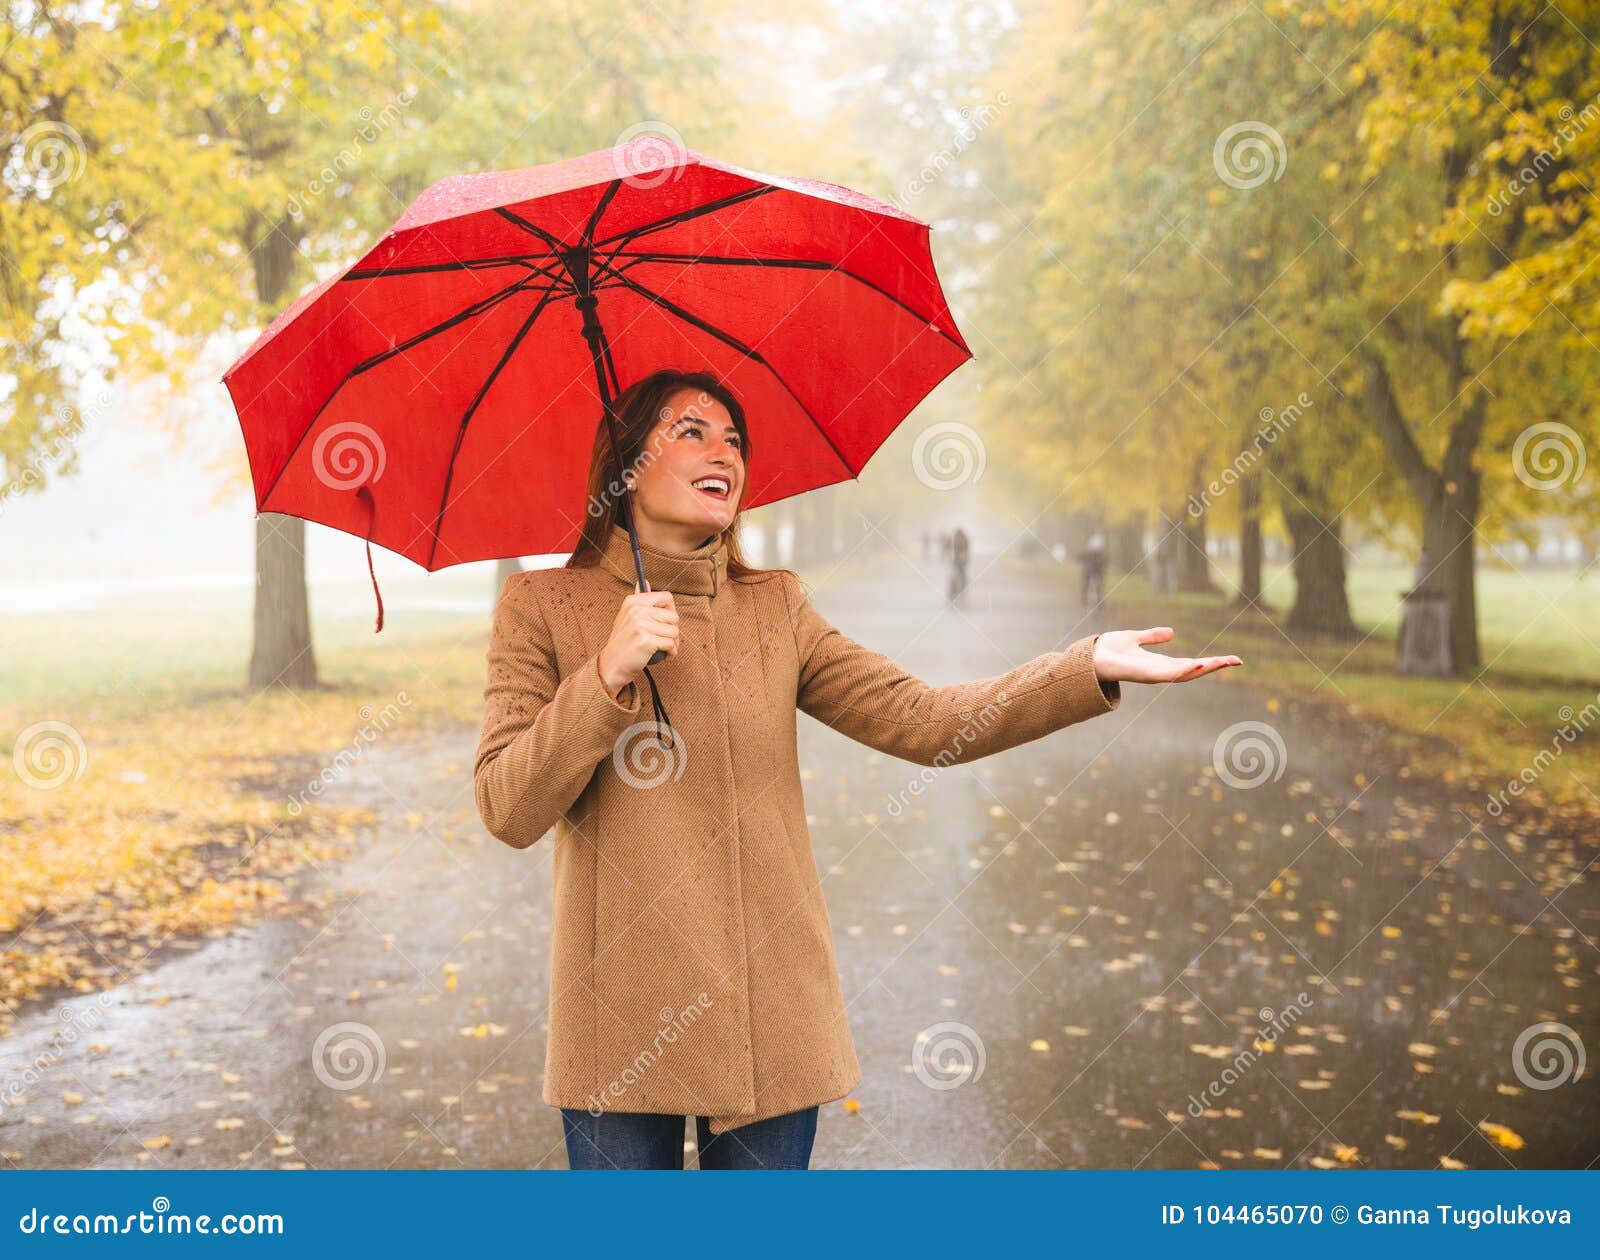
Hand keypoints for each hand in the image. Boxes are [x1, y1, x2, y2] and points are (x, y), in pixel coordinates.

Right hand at [597, 588, 678, 696]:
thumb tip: (644, 581)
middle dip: (673, 630)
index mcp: (633, 601)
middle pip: (674, 616)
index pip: (667, 597)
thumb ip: (638, 599)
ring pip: (674, 631)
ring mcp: (641, 625)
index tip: (666, 621)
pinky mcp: (646, 640)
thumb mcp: (626, 616)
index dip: (671, 610)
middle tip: (664, 639)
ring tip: (663, 648)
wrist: (612, 664)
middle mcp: (637, 610)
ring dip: (673, 643)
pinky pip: (671, 644)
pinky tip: (663, 655)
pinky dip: (671, 653)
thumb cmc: (623, 642)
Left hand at [1092, 626, 1240, 683]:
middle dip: (1215, 666)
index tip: (1231, 659)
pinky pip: (1167, 674)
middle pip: (1193, 670)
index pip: (1191, 664)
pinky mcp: (1144, 674)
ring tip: (1223, 662)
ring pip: (1185, 673)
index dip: (1211, 662)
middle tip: (1237, 661)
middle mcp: (1160, 672)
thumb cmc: (1109, 650)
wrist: (1088, 657)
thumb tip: (1171, 633)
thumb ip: (1152, 637)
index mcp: (1160, 664)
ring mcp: (1153, 675)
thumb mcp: (1135, 638)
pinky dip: (1183, 670)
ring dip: (1204, 668)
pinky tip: (1197, 664)